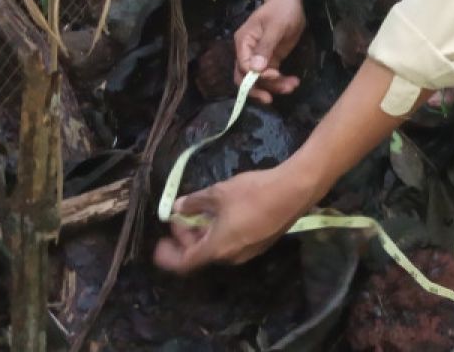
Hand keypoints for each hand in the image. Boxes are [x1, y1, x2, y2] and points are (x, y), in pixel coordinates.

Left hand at [152, 165, 314, 273]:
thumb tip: (177, 207)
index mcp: (217, 248)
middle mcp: (231, 257)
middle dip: (187, 237)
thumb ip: (194, 202)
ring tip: (202, 212)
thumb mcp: (218, 193)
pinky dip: (222, 233)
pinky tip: (225, 213)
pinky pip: (234, 244)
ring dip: (205, 234)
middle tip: (182, 216)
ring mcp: (248, 252)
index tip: (160, 242)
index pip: (184, 262)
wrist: (294, 191)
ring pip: (218, 248)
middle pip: (201, 254)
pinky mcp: (261, 243)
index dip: (168, 255)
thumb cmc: (252, 193)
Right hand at [233, 0, 306, 102]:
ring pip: (261, 79)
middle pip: (246, 78)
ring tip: (292, 86)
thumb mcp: (275, 27)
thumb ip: (265, 47)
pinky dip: (281, 81)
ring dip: (275, 86)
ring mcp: (259, 57)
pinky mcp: (271, 60)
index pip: (242, 66)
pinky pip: (272, 76)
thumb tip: (255, 69)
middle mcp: (247, 52)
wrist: (292, 1)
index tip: (274, 75)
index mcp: (244, 42)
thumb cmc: (282, 10)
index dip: (255, 76)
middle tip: (272, 99)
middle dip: (259, 89)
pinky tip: (293, 82)